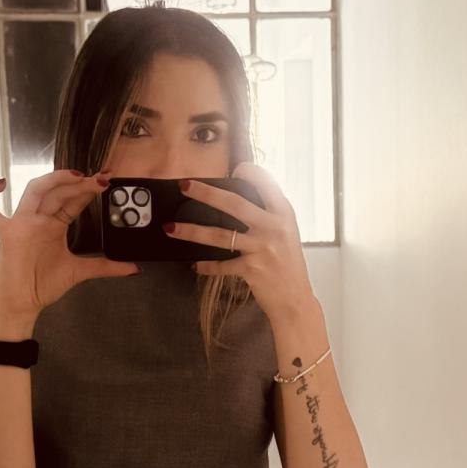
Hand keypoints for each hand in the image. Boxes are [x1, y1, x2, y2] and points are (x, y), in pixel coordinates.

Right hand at [0, 169, 137, 314]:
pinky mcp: (5, 234)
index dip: (90, 189)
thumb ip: (106, 267)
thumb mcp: (79, 272)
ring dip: (55, 180)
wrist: (22, 304)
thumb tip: (134, 269)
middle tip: (101, 179)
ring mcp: (21, 224)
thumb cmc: (42, 285)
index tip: (108, 180)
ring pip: (35, 191)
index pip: (73, 199)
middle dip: (80, 183)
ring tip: (78, 178)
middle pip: (59, 191)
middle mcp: (38, 219)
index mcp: (54, 224)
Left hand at [167, 161, 315, 321]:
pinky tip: (194, 264)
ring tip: (171, 228)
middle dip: (205, 192)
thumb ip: (268, 215)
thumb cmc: (289, 265)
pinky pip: (221, 265)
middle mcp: (273, 227)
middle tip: (185, 185)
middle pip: (234, 203)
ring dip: (191, 230)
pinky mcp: (251, 269)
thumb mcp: (287, 232)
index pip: (266, 183)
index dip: (248, 172)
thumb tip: (238, 199)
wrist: (295, 299)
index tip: (234, 168)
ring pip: (220, 235)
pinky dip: (206, 265)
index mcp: (283, 213)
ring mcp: (262, 248)